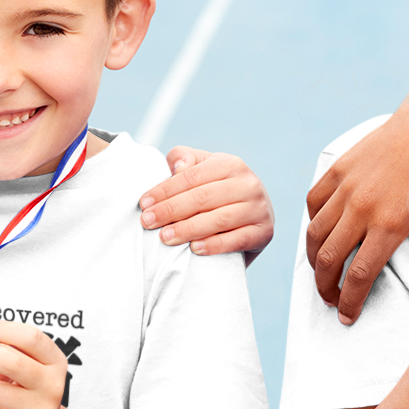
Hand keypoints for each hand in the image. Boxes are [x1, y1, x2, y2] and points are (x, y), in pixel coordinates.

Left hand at [139, 147, 273, 259]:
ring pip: (219, 219)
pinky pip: (237, 240)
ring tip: (165, 237)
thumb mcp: (203, 169)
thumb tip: (178, 167)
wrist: (253, 216)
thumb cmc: (218, 191)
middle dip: (171, 210)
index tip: (144, 203)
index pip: (192, 177)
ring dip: (188, 229)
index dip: (165, 190)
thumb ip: (185, 160)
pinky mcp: (264, 232)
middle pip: (203, 197)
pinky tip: (194, 249)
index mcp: (231, 164)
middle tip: (148, 222)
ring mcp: (259, 209)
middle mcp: (249, 184)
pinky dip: (215, 245)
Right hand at [307, 119, 408, 323]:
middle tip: (330, 299)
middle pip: (330, 260)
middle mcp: (362, 208)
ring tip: (322, 272)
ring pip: (316, 234)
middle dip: (326, 287)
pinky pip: (314, 203)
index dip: (349, 301)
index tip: (347, 315)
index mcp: (388, 225)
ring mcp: (347, 188)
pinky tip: (321, 234)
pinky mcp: (339, 170)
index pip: (359, 275)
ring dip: (314, 260)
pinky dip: (313, 222)